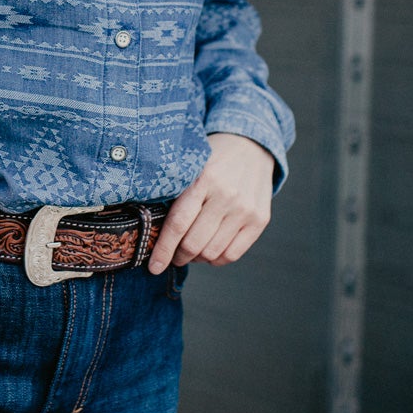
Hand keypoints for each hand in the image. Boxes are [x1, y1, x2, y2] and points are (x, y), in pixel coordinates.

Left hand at [147, 133, 274, 273]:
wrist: (250, 146)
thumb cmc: (212, 159)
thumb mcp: (191, 166)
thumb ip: (175, 194)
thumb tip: (154, 233)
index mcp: (203, 179)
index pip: (178, 224)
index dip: (163, 250)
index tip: (153, 267)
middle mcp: (226, 195)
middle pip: (194, 243)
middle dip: (178, 256)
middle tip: (174, 255)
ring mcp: (245, 209)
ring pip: (212, 253)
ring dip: (197, 258)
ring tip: (192, 249)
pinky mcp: (260, 220)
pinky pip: (232, 255)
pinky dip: (216, 259)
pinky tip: (210, 250)